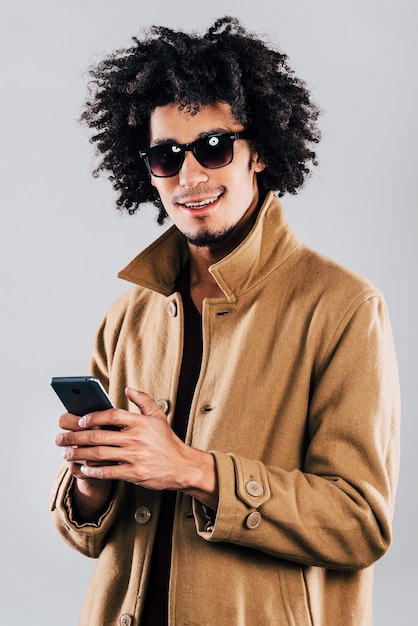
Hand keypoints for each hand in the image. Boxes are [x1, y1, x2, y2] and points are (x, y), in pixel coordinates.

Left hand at [55, 388, 217, 508]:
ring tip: (66, 453)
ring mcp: (134, 456)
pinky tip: (83, 468)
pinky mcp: (134, 473)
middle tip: (61, 438)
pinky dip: (93, 470)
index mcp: (140, 422)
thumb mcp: (158, 417)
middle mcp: (136, 438)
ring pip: (99, 454)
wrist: (182, 466)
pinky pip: (108, 471)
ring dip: (78, 453)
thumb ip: (143, 401)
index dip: (93, 417)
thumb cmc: (168, 442)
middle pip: (98, 435)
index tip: (81, 421)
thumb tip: (129, 389)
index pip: (111, 415)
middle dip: (75, 437)